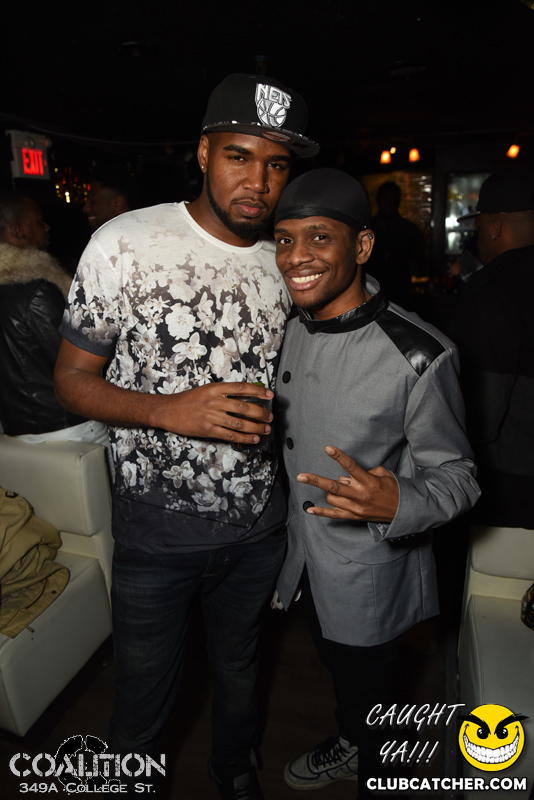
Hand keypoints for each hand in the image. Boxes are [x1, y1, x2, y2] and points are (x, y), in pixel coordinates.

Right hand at [159, 381, 273, 443]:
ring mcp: (212, 416)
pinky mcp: (208, 430)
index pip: (241, 388)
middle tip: (270, 416)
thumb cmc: (188, 400)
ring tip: (266, 429)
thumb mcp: (206, 390)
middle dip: (261, 413)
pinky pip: (230, 435)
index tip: (269, 394)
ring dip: (256, 427)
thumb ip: (224, 394)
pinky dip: (244, 438)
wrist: (168, 411)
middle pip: (244, 407)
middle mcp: (215, 401)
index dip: (258, 391)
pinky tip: (253, 439)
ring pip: (240, 423)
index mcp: (215, 388)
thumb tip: (246, 398)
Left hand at [297, 445, 398, 521]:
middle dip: (315, 480)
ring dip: (329, 491)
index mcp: (368, 481)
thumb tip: (345, 476)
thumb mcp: (383, 474)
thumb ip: (364, 472)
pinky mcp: (355, 516)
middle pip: (333, 487)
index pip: (351, 466)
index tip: (328, 448)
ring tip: (337, 488)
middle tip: (300, 476)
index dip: (339, 456)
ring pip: (332, 498)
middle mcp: (360, 495)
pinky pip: (335, 515)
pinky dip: (321, 513)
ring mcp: (356, 507)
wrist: (403, 511)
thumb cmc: (393, 489)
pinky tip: (310, 510)